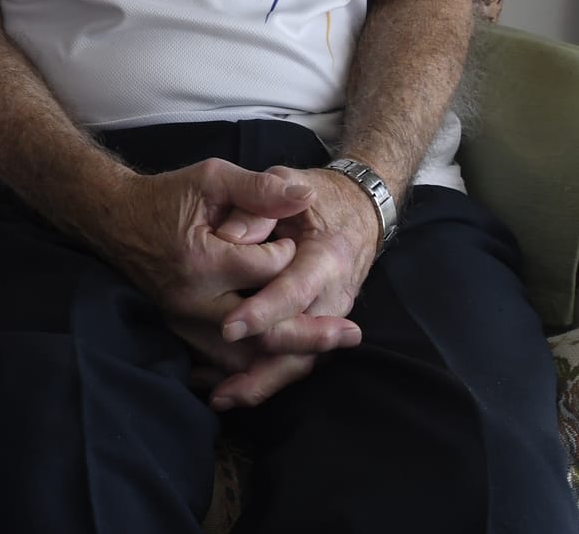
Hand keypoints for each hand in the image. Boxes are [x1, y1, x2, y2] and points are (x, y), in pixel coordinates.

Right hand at [95, 161, 360, 406]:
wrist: (115, 219)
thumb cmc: (167, 196)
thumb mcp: (212, 178)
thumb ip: (259, 188)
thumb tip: (306, 195)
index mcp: (202, 260)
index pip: (267, 270)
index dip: (288, 253)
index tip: (291, 237)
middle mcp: (193, 300)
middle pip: (263, 331)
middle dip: (311, 334)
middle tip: (352, 333)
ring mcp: (184, 321)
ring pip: (245, 356)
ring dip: (287, 357)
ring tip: (328, 351)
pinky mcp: (180, 331)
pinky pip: (222, 361)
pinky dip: (255, 366)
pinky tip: (286, 362)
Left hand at [201, 165, 381, 408]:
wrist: (358, 210)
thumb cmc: (315, 196)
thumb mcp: (286, 181)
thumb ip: (258, 205)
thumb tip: (229, 238)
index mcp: (327, 257)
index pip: (295, 291)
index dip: (264, 312)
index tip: (229, 326)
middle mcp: (335, 294)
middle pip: (302, 344)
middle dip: (263, 369)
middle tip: (222, 386)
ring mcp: (330, 315)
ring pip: (301, 361)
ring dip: (262, 383)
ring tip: (220, 398)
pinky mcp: (320, 327)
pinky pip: (296, 360)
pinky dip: (265, 377)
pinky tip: (228, 387)